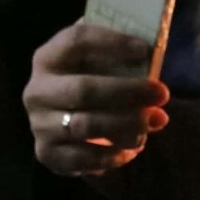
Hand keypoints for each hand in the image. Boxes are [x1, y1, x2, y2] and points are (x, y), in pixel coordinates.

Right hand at [21, 23, 169, 175]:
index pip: (75, 41)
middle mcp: (37, 90)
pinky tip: (133, 148)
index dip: (111, 43)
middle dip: (127, 92)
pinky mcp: (47, 153)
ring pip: (85, 126)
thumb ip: (118, 55)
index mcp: (49, 58)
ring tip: (156, 121)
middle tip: (162, 93)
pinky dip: (113, 154)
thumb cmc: (94, 85)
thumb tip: (152, 47)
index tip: (144, 49)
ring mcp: (39, 124)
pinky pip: (83, 158)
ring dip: (127, 125)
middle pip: (83, 89)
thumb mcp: (101, 64)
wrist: (66, 124)